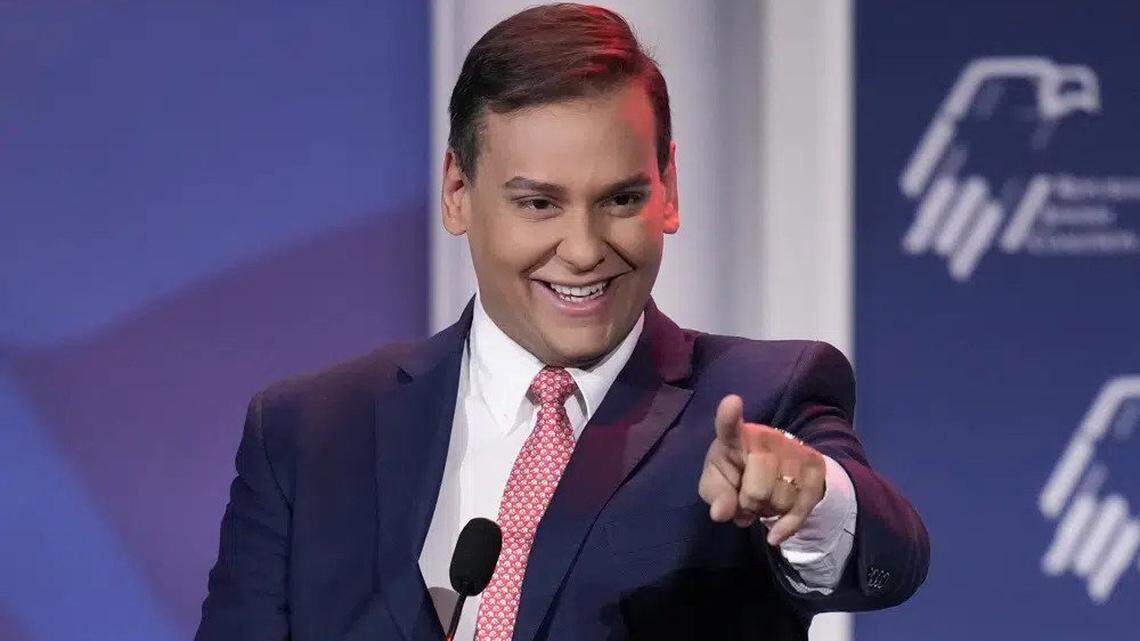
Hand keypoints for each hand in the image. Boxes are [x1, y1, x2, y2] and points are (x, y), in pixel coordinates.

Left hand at [698, 394, 826, 544]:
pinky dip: (787, 526)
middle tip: (747, 501)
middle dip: (750, 506)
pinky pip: (802, 507)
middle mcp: (766, 438)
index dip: (729, 416)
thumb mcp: (717, 484)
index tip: (732, 403)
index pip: (729, 426)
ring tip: (763, 502)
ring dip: (769, 513)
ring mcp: (793, 449)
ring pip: (781, 502)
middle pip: (757, 491)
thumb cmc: (736, 473)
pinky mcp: (814, 465)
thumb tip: (721, 513)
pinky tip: (775, 534)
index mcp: (735, 438)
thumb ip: (716, 496)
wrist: (774, 470)